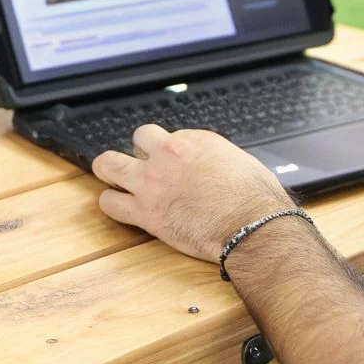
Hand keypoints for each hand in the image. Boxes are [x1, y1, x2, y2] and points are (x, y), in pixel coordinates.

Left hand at [91, 124, 295, 261]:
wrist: (251, 225)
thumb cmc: (255, 199)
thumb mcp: (239, 162)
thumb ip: (215, 160)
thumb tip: (211, 168)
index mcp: (195, 140)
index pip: (169, 138)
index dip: (170, 153)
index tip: (175, 166)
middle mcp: (168, 153)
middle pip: (137, 138)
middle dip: (137, 151)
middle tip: (140, 165)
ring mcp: (152, 181)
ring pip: (108, 164)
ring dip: (110, 171)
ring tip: (114, 180)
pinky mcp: (144, 211)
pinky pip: (110, 203)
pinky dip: (112, 204)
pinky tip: (120, 207)